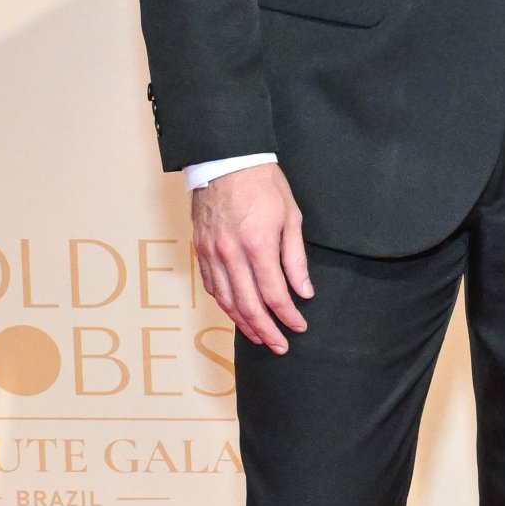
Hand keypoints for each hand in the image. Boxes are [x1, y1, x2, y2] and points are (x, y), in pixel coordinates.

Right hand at [192, 164, 313, 351]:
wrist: (226, 159)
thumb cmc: (263, 184)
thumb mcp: (290, 217)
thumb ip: (295, 258)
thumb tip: (303, 291)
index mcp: (258, 245)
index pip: (274, 295)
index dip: (288, 316)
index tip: (299, 326)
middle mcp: (231, 254)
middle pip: (249, 306)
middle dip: (266, 330)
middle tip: (280, 346)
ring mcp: (212, 253)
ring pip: (227, 301)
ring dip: (243, 323)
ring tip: (259, 337)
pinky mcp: (200, 249)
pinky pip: (212, 286)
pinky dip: (225, 304)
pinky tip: (236, 312)